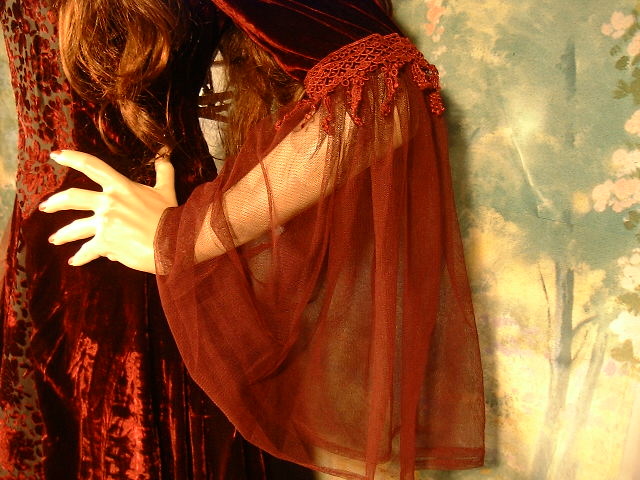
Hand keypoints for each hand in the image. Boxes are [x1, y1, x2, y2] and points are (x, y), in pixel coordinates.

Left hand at [40, 150, 177, 272]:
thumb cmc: (171, 215)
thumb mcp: (167, 189)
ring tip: (55, 239)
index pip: (92, 166)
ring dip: (63, 235)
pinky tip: (75, 261)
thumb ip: (163, 171)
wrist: (174, 240)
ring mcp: (105, 223)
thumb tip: (165, 154)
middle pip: (72, 198)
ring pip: (75, 228)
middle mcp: (109, 202)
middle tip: (45, 207)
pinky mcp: (106, 243)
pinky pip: (87, 251)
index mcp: (121, 186)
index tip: (56, 155)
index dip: (72, 158)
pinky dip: (81, 257)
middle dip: (55, 203)